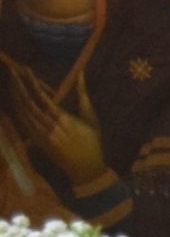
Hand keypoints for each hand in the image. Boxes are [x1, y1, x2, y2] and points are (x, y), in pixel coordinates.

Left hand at [7, 67, 107, 186]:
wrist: (85, 167)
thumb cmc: (92, 141)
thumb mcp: (91, 118)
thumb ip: (83, 96)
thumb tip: (80, 75)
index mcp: (65, 120)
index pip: (44, 98)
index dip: (33, 83)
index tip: (26, 70)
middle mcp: (49, 127)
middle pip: (29, 103)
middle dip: (19, 86)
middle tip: (12, 71)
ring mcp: (41, 135)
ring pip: (23, 113)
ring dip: (15, 96)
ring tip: (10, 82)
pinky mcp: (36, 141)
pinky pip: (22, 123)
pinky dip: (16, 110)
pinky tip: (14, 100)